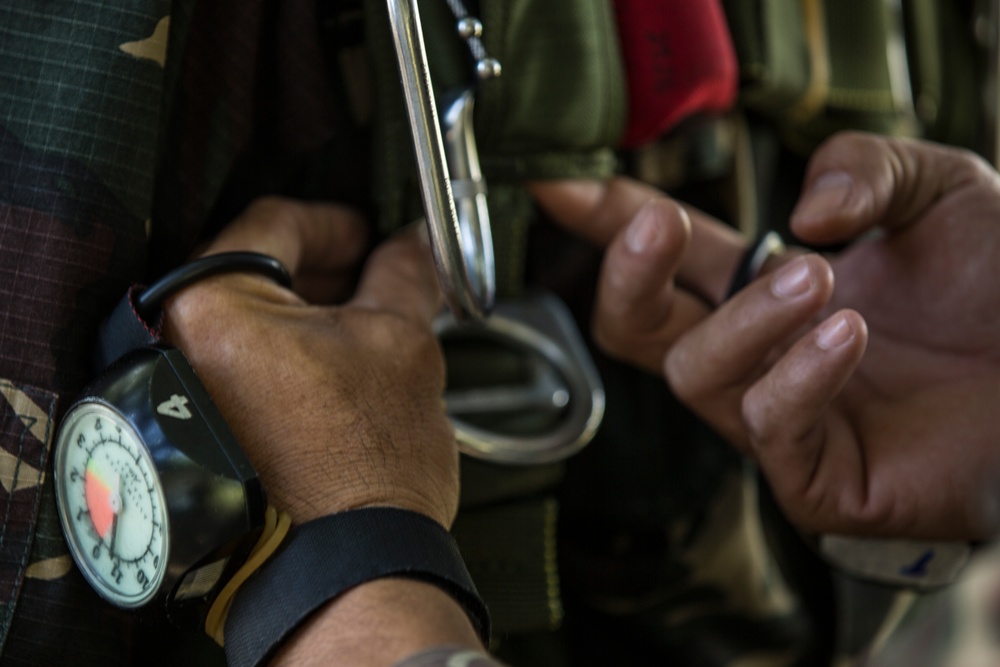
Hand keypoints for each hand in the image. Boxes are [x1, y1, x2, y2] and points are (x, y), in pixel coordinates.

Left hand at [161, 197, 456, 526]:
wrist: (348, 566)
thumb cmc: (364, 468)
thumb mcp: (400, 344)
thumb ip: (403, 273)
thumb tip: (409, 245)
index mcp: (210, 306)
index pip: (276, 222)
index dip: (337, 223)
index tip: (367, 234)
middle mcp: (173, 347)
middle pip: (255, 272)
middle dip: (327, 272)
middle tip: (378, 280)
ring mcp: (179, 395)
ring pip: (249, 323)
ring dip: (309, 317)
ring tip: (365, 332)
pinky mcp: (192, 432)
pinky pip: (239, 367)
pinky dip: (286, 358)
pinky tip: (334, 370)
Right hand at [533, 133, 999, 539]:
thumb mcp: (936, 189)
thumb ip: (861, 168)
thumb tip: (797, 217)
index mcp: (763, 285)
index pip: (665, 251)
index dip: (605, 217)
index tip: (555, 185)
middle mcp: (754, 353)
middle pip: (636, 327)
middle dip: (627, 276)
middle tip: (655, 229)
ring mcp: (775, 416)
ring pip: (694, 374)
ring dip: (744, 320)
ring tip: (816, 280)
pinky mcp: (812, 475)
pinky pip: (768, 426)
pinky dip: (799, 377)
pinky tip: (848, 338)